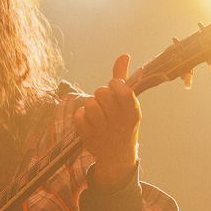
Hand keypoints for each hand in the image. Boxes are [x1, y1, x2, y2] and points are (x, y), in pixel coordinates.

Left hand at [73, 53, 140, 189]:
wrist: (118, 155)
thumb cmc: (123, 122)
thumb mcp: (128, 103)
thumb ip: (123, 79)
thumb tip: (124, 55)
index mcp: (132, 112)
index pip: (122, 90)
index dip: (115, 85)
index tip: (115, 89)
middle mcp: (119, 123)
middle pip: (101, 92)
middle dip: (101, 94)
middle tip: (105, 104)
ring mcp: (103, 132)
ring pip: (89, 103)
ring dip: (91, 104)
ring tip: (97, 113)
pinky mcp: (88, 138)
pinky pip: (78, 115)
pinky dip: (81, 115)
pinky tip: (89, 121)